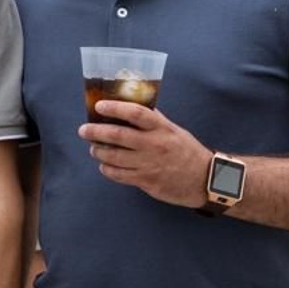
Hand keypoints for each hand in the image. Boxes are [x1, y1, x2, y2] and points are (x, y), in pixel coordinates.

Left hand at [78, 101, 211, 207]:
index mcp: (161, 128)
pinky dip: (107, 170)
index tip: (99, 106)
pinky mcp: (146, 181)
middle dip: (96, 132)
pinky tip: (105, 166)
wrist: (205, 180)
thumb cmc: (186, 151)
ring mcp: (149, 164)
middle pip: (118, 136)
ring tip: (94, 149)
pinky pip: (119, 175)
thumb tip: (131, 106)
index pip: (135, 113)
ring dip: (99, 152)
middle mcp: (154, 145)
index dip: (115, 108)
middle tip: (83, 130)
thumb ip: (153, 120)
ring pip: (114, 157)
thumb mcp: (173, 130)